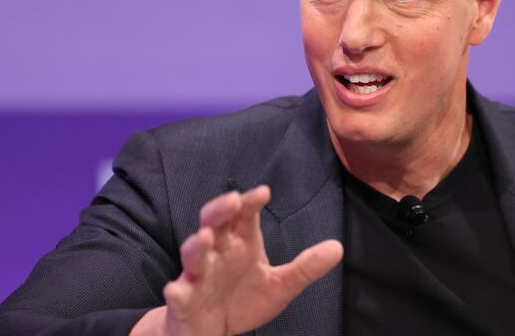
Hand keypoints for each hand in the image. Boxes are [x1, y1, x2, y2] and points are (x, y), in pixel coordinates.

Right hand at [130, 185, 342, 335]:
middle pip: (214, 223)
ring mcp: (198, 275)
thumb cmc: (244, 299)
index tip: (263, 193)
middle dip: (220, 210)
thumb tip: (338, 247)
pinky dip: (176, 290)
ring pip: (193, 254)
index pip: (244, 216)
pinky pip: (178, 294)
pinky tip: (176, 289)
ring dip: (196, 246)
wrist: (213, 332)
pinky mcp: (184, 300)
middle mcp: (218, 253)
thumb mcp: (280, 285)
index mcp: (241, 244)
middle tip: (233, 201)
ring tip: (205, 238)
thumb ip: (306, 267)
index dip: (251, 202)